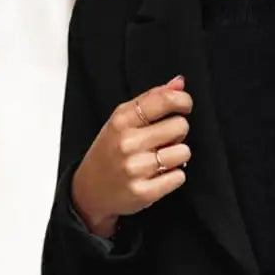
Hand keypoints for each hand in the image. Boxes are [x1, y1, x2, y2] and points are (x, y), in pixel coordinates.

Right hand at [71, 75, 192, 236]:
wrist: (89, 190)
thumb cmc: (109, 152)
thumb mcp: (122, 121)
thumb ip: (151, 99)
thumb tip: (179, 83)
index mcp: (122, 120)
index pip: (163, 100)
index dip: (183, 101)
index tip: (184, 106)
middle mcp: (128, 142)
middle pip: (180, 126)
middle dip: (178, 132)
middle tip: (165, 140)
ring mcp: (135, 168)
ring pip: (183, 152)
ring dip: (177, 156)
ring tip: (161, 159)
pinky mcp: (144, 192)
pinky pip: (179, 177)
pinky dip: (174, 177)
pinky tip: (159, 175)